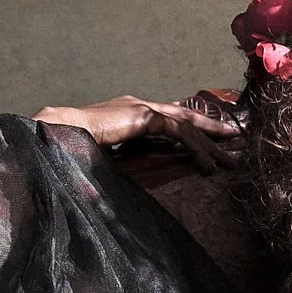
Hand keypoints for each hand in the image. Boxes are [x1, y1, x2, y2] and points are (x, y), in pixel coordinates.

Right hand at [33, 94, 244, 172]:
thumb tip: (125, 187)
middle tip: (236, 141)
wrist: (56, 132)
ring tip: (230, 160)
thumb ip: (120, 163)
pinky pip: (178, 131)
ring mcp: (140, 107)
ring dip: (211, 141)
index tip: (212, 143)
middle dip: (212, 129)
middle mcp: (138, 105)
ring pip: (187, 123)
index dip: (192, 129)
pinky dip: (196, 148)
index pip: (168, 118)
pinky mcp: (142, 115)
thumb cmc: (72, 147)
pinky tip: (208, 166)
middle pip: (185, 115)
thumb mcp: (104, 157)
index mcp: (129, 113)